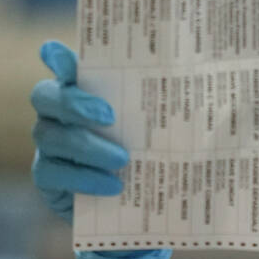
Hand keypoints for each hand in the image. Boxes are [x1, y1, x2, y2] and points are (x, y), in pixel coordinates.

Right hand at [31, 41, 170, 258]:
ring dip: (88, 147)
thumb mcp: (167, 128)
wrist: (147, 208)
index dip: (57, 58)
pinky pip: (50, 174)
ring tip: (123, 159)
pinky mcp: (47, 178)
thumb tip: (212, 82)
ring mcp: (48, 146)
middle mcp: (59, 114)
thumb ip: (170, 104)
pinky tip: (114, 186)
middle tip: (109, 116)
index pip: (62, 65)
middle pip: (45, 96)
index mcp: (84, 92)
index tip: (57, 50)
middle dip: (74, 102)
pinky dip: (83, 179)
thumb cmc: (155, 155)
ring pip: (50, 137)